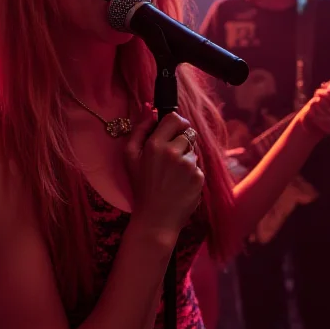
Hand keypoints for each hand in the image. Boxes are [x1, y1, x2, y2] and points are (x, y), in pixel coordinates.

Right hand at [124, 105, 203, 236]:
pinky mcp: (199, 177)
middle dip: (180, 142)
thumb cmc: (141, 187)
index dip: (175, 123)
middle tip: (169, 159)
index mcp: (154, 144)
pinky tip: (179, 184)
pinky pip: (197, 166)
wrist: (156, 219)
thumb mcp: (130, 157)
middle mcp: (173, 152)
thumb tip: (149, 109)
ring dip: (186, 158)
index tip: (173, 131)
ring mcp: (188, 165)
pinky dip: (191, 173)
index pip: (174, 118)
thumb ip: (139, 129)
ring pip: (193, 150)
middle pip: (187, 133)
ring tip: (172, 175)